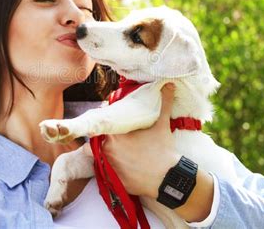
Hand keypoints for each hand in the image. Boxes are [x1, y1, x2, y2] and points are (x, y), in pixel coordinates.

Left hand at [84, 83, 179, 197]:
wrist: (168, 178)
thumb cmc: (163, 149)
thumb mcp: (163, 124)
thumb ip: (164, 102)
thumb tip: (169, 84)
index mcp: (115, 134)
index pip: (100, 120)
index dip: (104, 118)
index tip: (109, 118)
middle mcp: (107, 150)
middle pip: (93, 139)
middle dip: (99, 136)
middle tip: (110, 134)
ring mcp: (108, 166)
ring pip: (93, 156)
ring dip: (98, 151)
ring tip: (110, 149)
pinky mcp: (113, 180)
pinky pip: (103, 172)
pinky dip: (107, 167)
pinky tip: (116, 164)